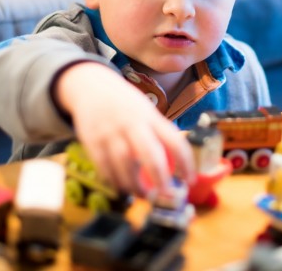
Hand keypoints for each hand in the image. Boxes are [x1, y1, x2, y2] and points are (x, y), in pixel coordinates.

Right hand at [55, 62, 194, 195]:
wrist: (91, 86)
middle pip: (149, 154)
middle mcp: (132, 124)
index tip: (190, 180)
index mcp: (150, 117)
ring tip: (143, 195)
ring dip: (135, 185)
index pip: (174, 141)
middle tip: (166, 196)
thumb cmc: (125, 103)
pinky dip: (114, 180)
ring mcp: (111, 132)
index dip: (185, 163)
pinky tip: (122, 187)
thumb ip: (158, 134)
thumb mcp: (145, 111)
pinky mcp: (92, 140)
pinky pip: (104, 166)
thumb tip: (175, 165)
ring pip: (125, 165)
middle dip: (160, 179)